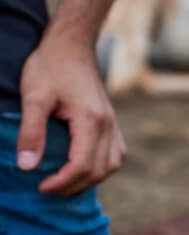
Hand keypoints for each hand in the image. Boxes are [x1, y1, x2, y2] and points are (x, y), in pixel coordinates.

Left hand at [17, 33, 125, 194]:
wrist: (71, 46)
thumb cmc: (50, 67)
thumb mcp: (34, 97)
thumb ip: (31, 132)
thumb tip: (27, 167)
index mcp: (91, 119)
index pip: (82, 164)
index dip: (61, 182)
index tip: (39, 186)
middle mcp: (108, 123)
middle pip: (99, 170)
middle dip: (72, 186)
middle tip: (46, 188)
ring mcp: (113, 122)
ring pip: (111, 165)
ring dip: (89, 179)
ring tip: (63, 182)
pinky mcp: (111, 120)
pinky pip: (115, 153)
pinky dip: (100, 167)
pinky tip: (81, 167)